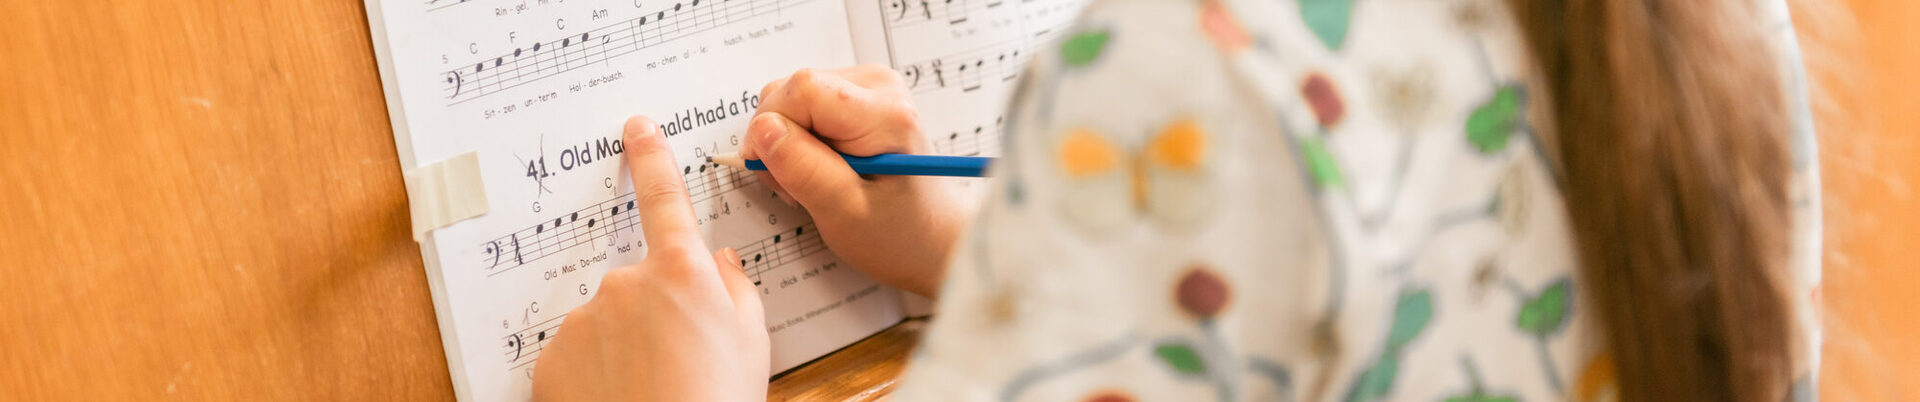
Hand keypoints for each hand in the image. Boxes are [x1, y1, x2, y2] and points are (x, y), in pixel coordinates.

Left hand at [532, 116, 768, 401]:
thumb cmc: (717, 401)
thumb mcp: (753, 342)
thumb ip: (736, 289)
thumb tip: (721, 264)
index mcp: (682, 272)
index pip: (664, 198)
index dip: (651, 158)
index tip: (637, 129)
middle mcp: (626, 285)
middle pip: (640, 283)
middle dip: (655, 313)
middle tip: (681, 359)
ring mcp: (584, 320)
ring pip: (606, 324)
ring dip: (624, 348)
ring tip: (652, 388)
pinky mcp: (552, 358)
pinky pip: (577, 356)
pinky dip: (595, 376)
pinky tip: (620, 399)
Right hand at [742, 65, 971, 297]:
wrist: (933, 237)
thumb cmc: (900, 234)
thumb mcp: (844, 213)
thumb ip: (802, 168)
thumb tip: (762, 129)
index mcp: (885, 113)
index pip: (801, 90)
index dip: (772, 128)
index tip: (776, 172)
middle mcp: (879, 86)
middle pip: (792, 89)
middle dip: (777, 138)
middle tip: (796, 186)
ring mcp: (870, 86)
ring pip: (792, 96)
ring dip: (787, 141)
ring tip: (812, 182)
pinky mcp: (859, 95)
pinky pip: (805, 105)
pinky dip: (800, 138)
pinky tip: (819, 168)